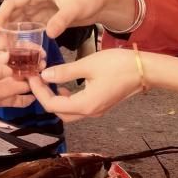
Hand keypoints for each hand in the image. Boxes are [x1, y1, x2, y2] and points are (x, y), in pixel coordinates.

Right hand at [0, 0, 134, 39]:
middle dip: (4, 26)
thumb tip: (48, 33)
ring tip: (6, 48)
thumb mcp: (75, 8)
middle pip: (14, 12)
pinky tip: (20, 47)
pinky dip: (24, 35)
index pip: (13, 2)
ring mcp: (41, 8)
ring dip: (12, 32)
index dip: (1, 15)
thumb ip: (61, 19)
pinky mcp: (48, 17)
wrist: (103, 2)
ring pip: (21, 20)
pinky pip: (31, 26)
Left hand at [28, 49, 143, 123]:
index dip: (39, 91)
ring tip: (49, 81)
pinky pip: (79, 107)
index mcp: (85, 105)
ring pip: (69, 112)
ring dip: (56, 99)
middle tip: (38, 79)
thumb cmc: (118, 65)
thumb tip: (45, 75)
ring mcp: (97, 110)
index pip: (52, 105)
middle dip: (45, 97)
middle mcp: (90, 112)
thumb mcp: (88, 65)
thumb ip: (65, 72)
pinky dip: (68, 99)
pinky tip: (65, 85)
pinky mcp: (101, 105)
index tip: (32, 76)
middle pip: (59, 112)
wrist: (144, 70)